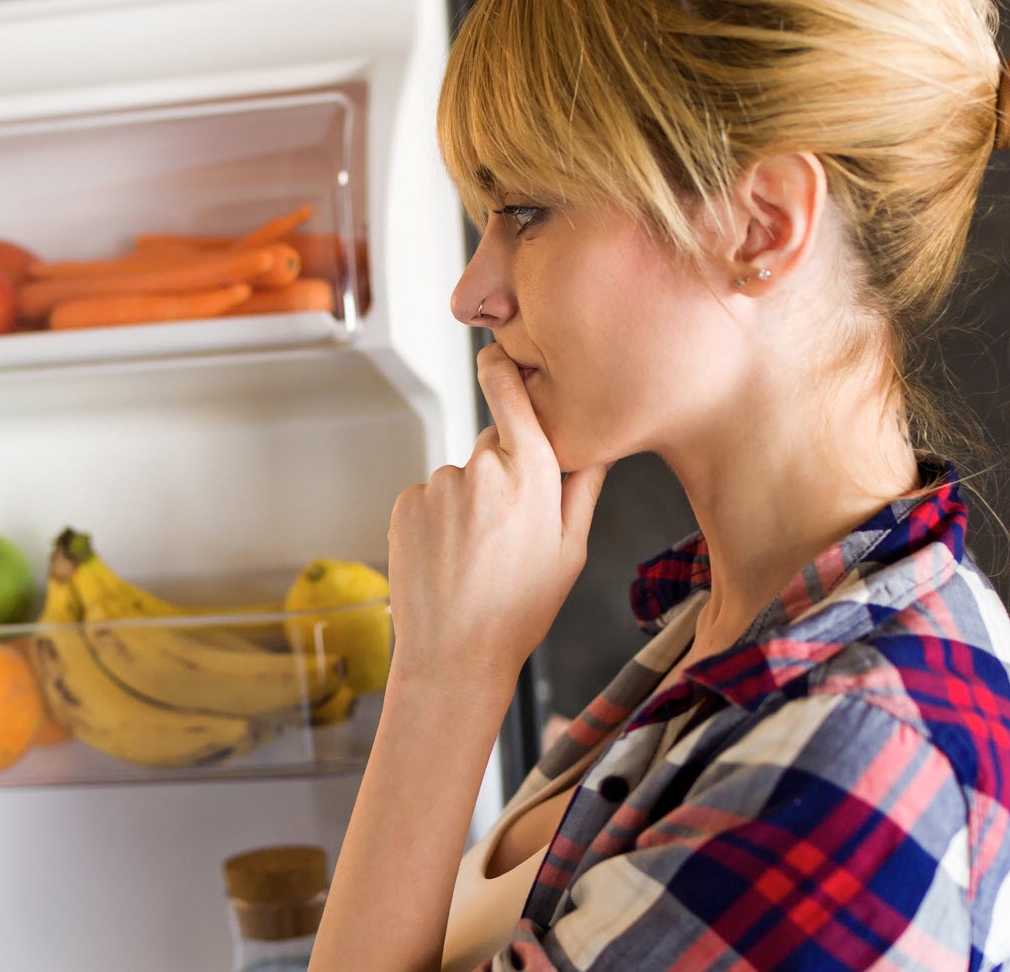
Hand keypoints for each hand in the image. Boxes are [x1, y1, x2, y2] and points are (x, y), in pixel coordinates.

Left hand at [385, 343, 612, 698]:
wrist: (453, 655)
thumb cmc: (521, 609)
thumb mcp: (571, 551)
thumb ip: (585, 486)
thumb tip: (603, 439)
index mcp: (533, 478)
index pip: (514, 398)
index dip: (504, 371)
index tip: (498, 353)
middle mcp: (482, 471)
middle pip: (495, 445)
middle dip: (503, 471)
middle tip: (508, 530)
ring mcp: (439, 486)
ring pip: (461, 477)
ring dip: (469, 502)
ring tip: (476, 555)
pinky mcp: (406, 503)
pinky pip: (430, 497)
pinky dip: (438, 519)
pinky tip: (449, 558)